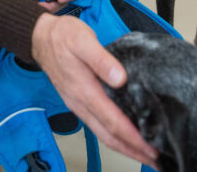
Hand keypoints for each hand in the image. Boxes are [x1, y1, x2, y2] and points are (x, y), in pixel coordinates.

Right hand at [32, 12, 159, 167]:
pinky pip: (97, 126)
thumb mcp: (83, 40)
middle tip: (156, 159)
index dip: (133, 138)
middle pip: (108, 136)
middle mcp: (80, 102)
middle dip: (133, 150)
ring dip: (124, 147)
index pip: (112, 122)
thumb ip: (101, 59)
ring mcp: (77, 104)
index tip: (152, 147)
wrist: (40, 36)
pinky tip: (123, 136)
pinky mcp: (77, 102)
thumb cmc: (62, 36)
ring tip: (144, 153)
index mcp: (84, 90)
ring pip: (102, 134)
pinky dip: (113, 136)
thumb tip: (120, 78)